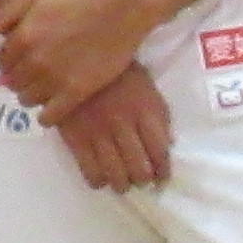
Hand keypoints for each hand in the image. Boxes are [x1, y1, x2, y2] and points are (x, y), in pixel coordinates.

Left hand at [0, 0, 145, 119]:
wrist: (120, 11)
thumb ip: (7, 14)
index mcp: (22, 38)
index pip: (1, 62)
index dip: (8, 62)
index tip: (18, 61)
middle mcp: (33, 61)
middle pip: (12, 82)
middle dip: (18, 78)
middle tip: (32, 75)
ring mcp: (54, 79)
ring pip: (26, 100)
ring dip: (30, 96)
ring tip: (43, 88)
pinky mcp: (75, 93)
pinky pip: (50, 117)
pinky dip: (46, 116)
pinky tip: (51, 110)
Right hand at [57, 60, 174, 191]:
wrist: (77, 58)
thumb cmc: (118, 73)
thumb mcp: (146, 88)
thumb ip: (158, 116)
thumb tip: (167, 145)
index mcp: (145, 112)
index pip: (160, 152)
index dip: (162, 171)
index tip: (160, 178)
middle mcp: (125, 126)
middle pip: (139, 168)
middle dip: (142, 180)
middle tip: (140, 181)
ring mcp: (99, 133)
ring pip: (116, 174)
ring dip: (122, 184)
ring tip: (121, 183)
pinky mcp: (76, 137)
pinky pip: (89, 170)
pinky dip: (97, 181)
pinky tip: (100, 179)